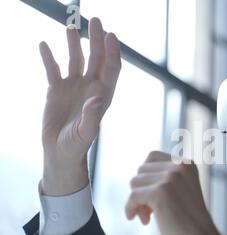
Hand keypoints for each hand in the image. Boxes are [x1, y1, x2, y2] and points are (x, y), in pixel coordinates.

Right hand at [40, 18, 120, 194]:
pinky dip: (49, 58)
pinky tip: (44, 45)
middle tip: (95, 20)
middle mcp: (90, 88)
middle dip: (96, 39)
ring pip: (76, 60)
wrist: (60, 152)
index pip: (111, 68)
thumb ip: (92, 117)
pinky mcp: (56, 90)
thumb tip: (97, 99)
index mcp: (102, 95)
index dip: (112, 52)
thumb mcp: (86, 133)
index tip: (110, 35)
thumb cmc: (77, 146)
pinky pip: (53, 69)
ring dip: (74, 44)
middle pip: (96, 58)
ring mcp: (73, 87)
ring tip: (70, 27)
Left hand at [125, 151, 226, 234]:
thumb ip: (166, 179)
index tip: (150, 196)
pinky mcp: (160, 192)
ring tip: (148, 217)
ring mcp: (170, 178)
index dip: (147, 177)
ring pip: (135, 182)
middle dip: (141, 190)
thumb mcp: (182, 191)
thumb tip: (135, 178)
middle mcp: (180, 166)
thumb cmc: (190, 223)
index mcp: (187, 164)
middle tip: (148, 211)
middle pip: (141, 170)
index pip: (152, 157)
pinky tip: (138, 220)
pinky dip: (130, 209)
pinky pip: (132, 196)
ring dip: (137, 201)